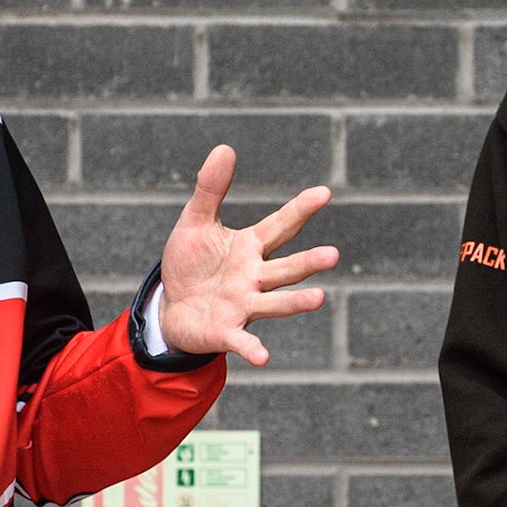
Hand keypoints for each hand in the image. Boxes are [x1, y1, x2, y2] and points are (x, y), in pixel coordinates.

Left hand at [157, 145, 338, 365]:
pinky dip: (253, 349)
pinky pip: (242, 340)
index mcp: (251, 247)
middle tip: (333, 254)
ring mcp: (244, 306)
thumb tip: (225, 148)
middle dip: (308, 263)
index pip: (281, 226)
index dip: (300, 210)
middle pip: (286, 269)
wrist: (173, 308)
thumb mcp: (195, 222)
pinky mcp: (227, 331)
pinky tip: (264, 358)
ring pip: (274, 303)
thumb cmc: (192, 263)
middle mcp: (255, 277)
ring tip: (319, 299)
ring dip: (295, 303)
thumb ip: (211, 189)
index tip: (324, 192)